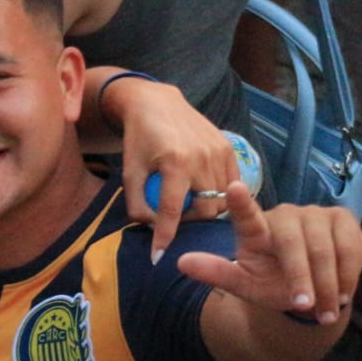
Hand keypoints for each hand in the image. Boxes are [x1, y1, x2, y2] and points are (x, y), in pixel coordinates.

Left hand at [101, 76, 239, 254]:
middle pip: (206, 209)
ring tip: (189, 205)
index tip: (156, 257)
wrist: (157, 103)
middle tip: (176, 218)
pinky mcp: (228, 148)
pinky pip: (231, 185)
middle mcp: (202, 158)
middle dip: (191, 222)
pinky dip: (220, 195)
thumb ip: (136, 203)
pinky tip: (205, 193)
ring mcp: (219, 152)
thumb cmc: (139, 139)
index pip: (172, 210)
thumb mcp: (129, 171)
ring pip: (222, 200)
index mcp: (175, 162)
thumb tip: (150, 229)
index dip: (164, 237)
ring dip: (205, 210)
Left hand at [176, 183, 361, 324]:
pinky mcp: (343, 219)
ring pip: (324, 249)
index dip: (241, 203)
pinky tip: (343, 295)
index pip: (246, 215)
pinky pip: (350, 248)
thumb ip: (217, 273)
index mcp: (254, 230)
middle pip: (293, 244)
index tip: (235, 188)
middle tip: (304, 306)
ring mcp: (315, 214)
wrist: (308, 289)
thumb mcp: (244, 285)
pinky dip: (348, 275)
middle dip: (301, 279)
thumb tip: (180, 263)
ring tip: (324, 311)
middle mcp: (285, 215)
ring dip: (328, 285)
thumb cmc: (270, 283)